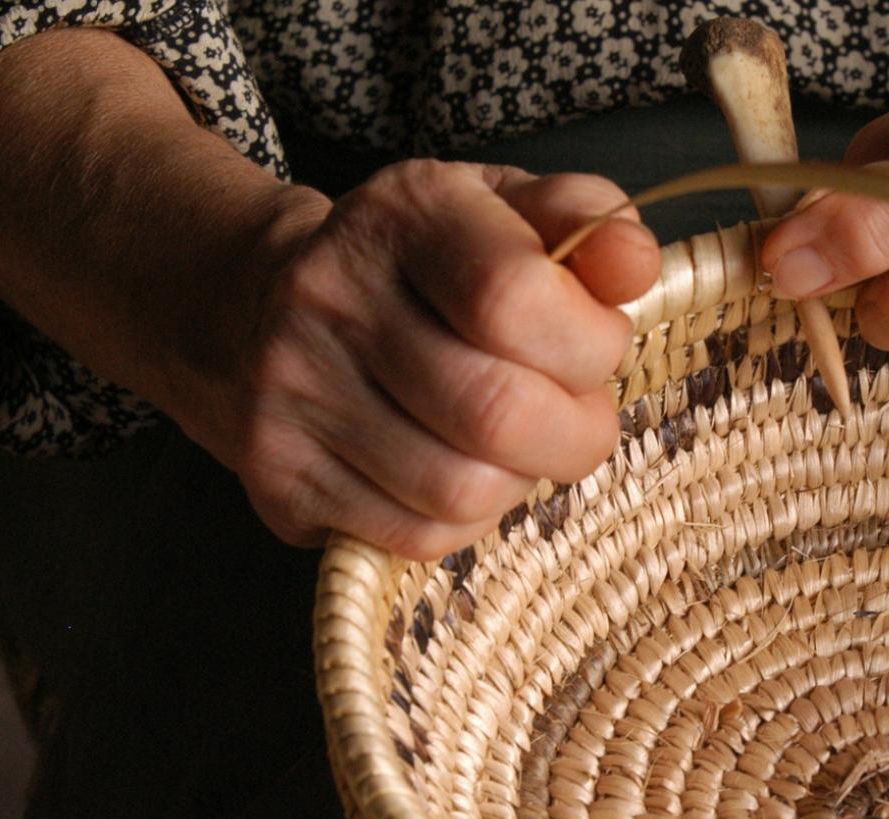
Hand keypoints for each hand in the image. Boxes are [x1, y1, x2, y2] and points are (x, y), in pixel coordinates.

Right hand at [181, 163, 657, 558]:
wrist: (252, 302)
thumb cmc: (420, 262)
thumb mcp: (504, 211)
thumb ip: (587, 224)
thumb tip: (636, 264)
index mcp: (404, 214)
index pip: (516, 297)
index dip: (589, 343)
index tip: (598, 346)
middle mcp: (332, 297)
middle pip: (495, 413)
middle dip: (574, 434)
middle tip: (578, 419)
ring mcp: (293, 392)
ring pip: (461, 492)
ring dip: (520, 481)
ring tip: (515, 444)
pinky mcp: (279, 475)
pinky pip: (417, 537)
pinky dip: (466, 522)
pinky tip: (461, 472)